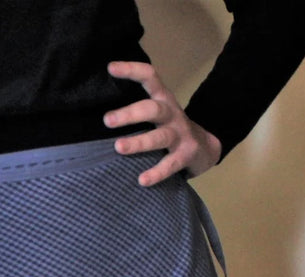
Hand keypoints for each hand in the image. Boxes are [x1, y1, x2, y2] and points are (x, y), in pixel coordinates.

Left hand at [104, 61, 222, 185]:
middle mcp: (172, 114)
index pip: (150, 77)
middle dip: (130, 114)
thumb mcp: (157, 113)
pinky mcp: (186, 155)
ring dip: (139, 142)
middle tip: (107, 120)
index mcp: (163, 99)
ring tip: (119, 147)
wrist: (205, 148)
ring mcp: (180, 134)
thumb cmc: (170, 129)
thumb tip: (100, 116)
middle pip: (152, 109)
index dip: (132, 70)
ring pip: (159, 137)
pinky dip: (156, 173)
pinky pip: (170, 165)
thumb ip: (138, 110)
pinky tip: (142, 180)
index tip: (111, 68)